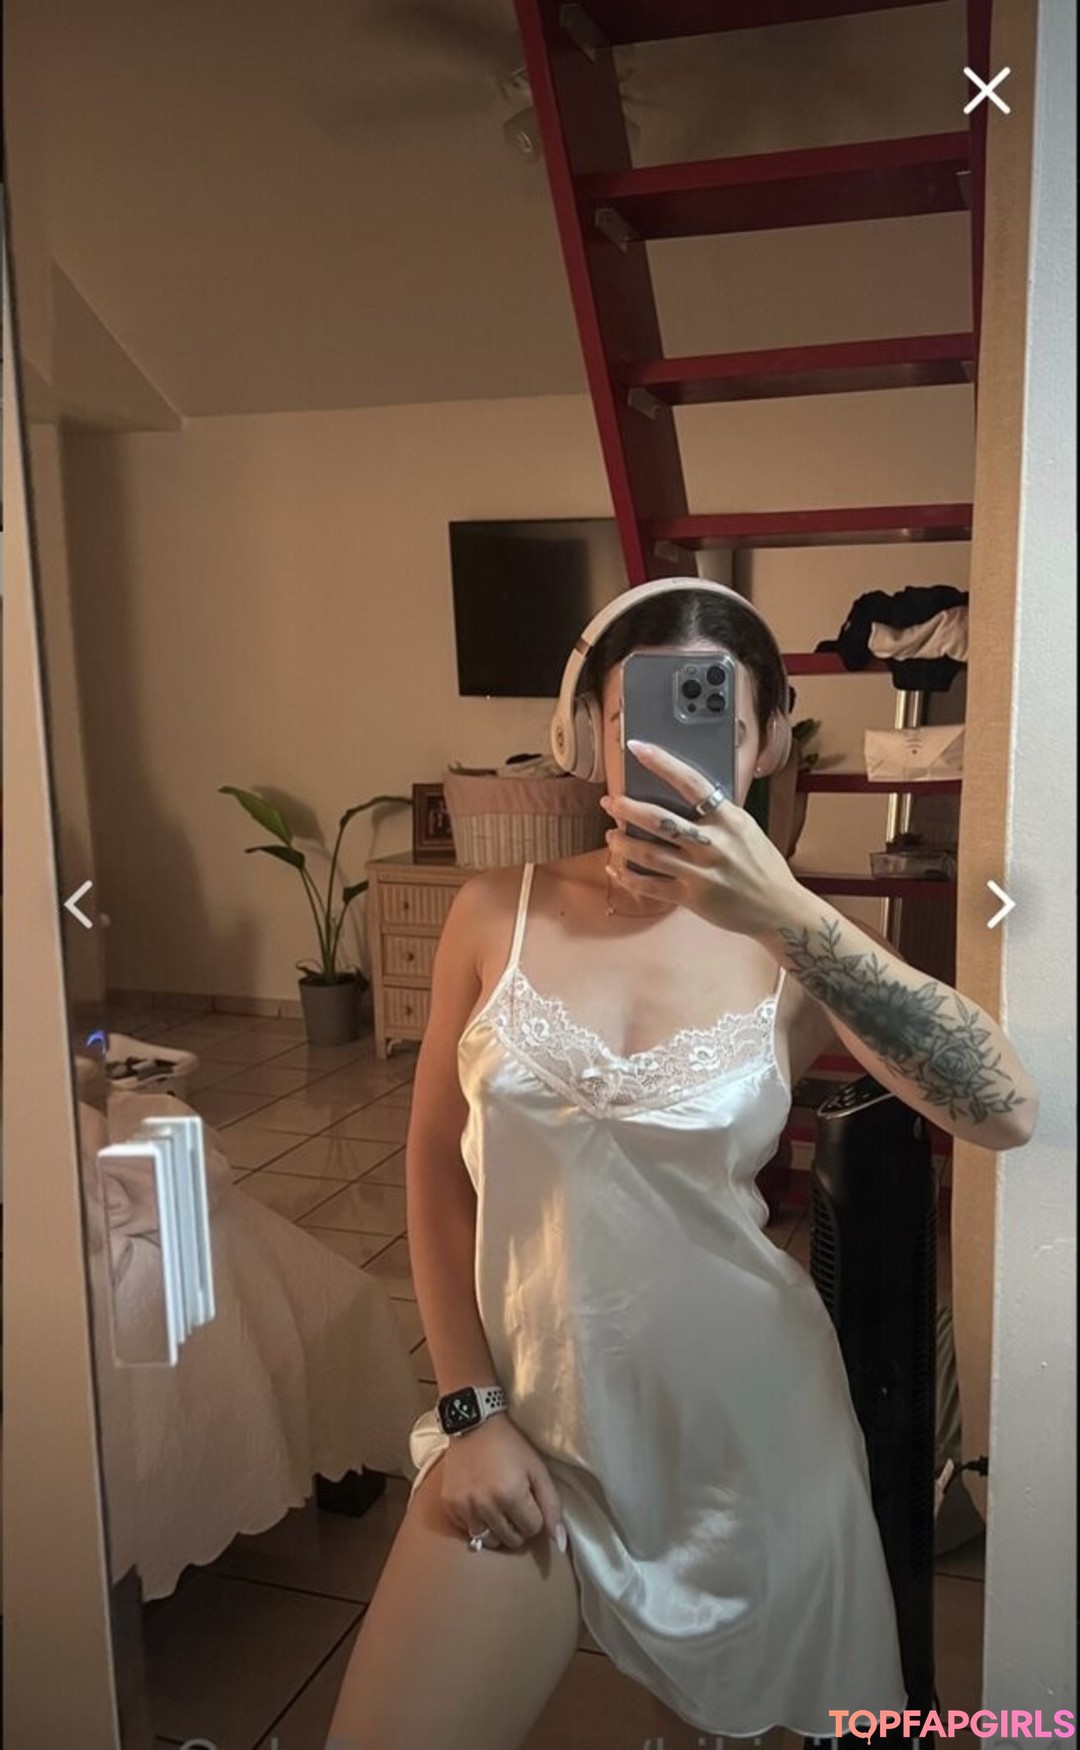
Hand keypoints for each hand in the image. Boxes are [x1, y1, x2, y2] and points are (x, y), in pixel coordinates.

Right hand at [441, 1415, 567, 1553]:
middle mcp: (485, 1505)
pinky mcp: (449, 1505)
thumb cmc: (510, 1444)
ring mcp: (464, 1507)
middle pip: (511, 1539)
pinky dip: (477, 1523)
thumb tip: (560, 1544)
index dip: (535, 1515)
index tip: (529, 1499)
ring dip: (497, 1529)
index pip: (532, 1529)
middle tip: (515, 1505)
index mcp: (511, 1495)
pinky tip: (480, 1503)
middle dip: (518, 1526)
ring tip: (498, 1508)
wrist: (473, 1422)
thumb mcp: (537, 1469)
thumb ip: (552, 1506)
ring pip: (489, 1541)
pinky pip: (468, 1531)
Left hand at [601, 738, 804, 940]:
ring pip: (648, 853)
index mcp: (729, 820)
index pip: (690, 782)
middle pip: (659, 819)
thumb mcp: (746, 829)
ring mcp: (700, 872)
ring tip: (611, 835)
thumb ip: (718, 813)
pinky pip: (649, 886)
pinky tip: (616, 867)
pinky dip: (627, 876)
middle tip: (610, 802)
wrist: (778, 910)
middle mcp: (713, 843)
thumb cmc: (762, 865)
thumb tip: (683, 793)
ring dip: (622, 842)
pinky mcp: (691, 898)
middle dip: (627, 808)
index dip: (661, 762)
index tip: (637, 747)